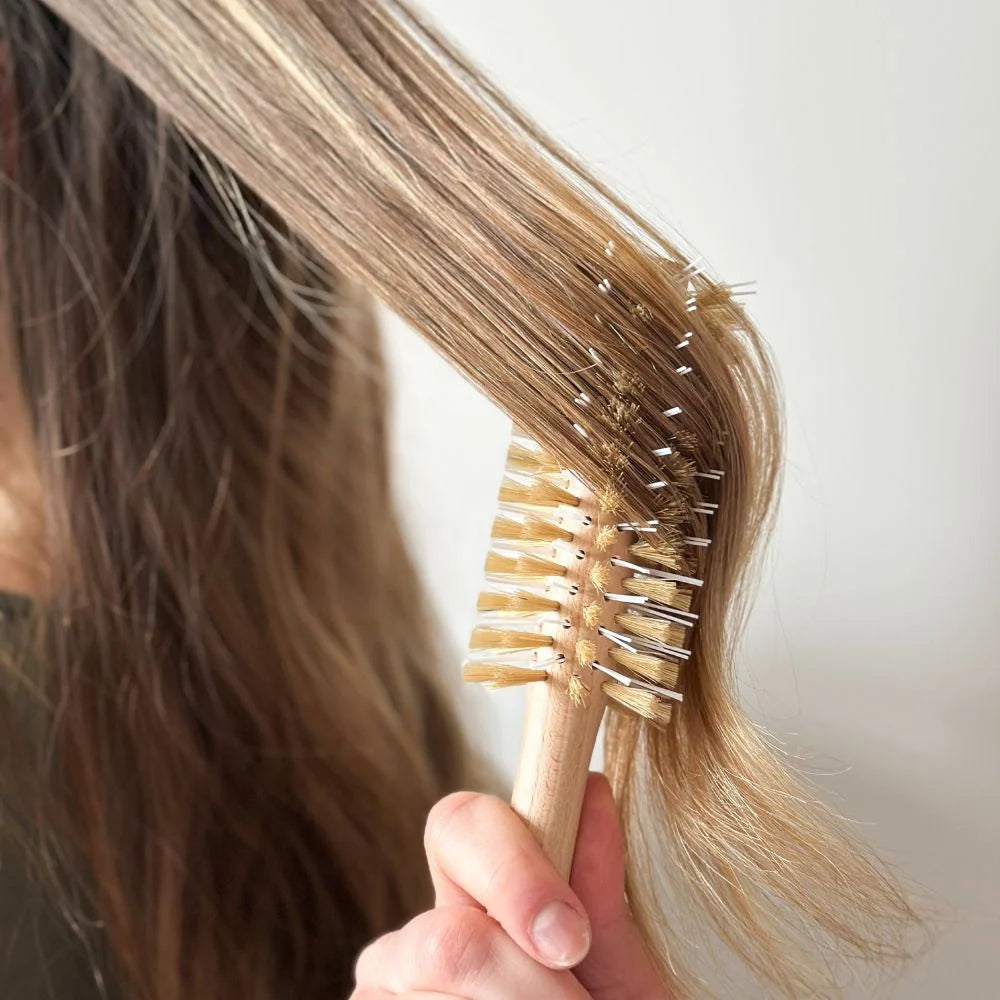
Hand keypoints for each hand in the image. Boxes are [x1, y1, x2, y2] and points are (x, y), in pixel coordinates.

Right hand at [351, 772, 669, 998]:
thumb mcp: (616, 975)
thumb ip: (598, 893)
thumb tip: (592, 787)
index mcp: (476, 894)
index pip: (461, 825)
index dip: (513, 870)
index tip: (568, 938)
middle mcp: (414, 940)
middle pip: (446, 938)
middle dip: (523, 986)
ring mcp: (382, 997)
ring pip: (434, 983)